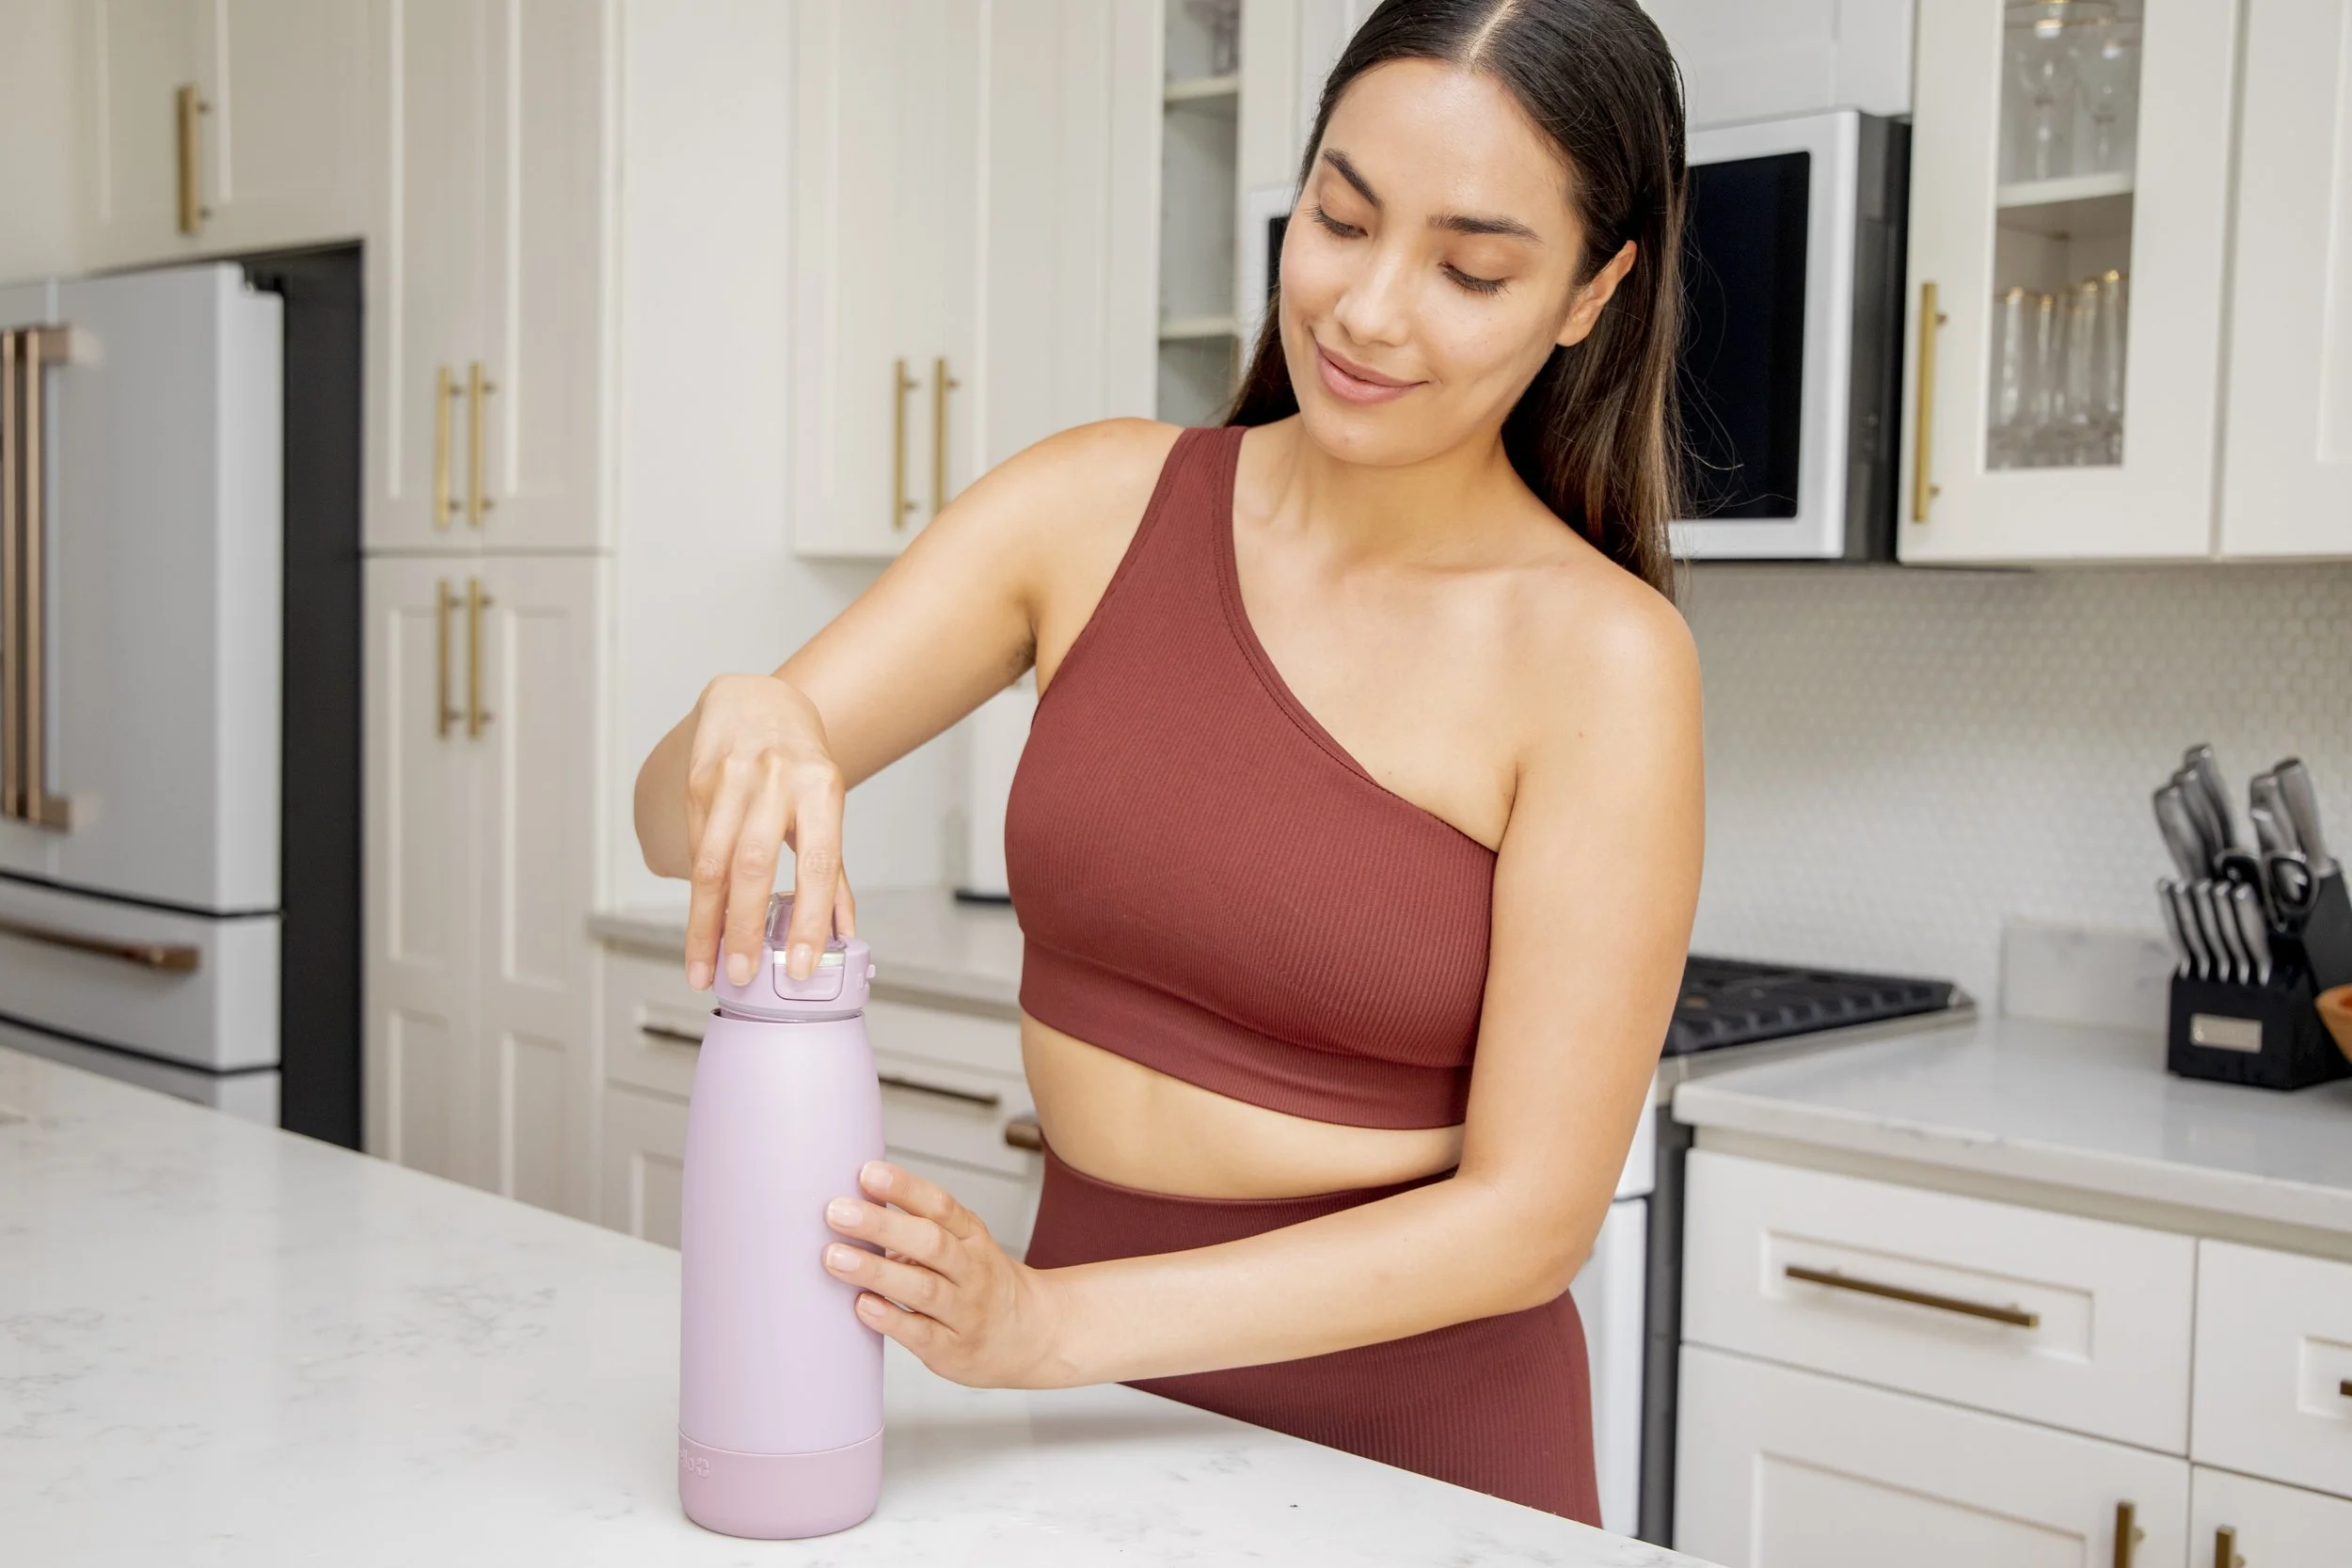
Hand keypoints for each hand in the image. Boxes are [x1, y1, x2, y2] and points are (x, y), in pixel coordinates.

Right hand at [681, 673, 855, 988]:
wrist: (755, 700)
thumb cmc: (798, 759)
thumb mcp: (828, 805)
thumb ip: (834, 870)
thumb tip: (843, 932)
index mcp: (820, 787)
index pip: (819, 863)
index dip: (811, 918)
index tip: (802, 964)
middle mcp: (775, 780)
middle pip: (753, 865)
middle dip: (744, 928)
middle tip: (741, 974)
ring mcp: (730, 779)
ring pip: (711, 864)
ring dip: (707, 924)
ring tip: (707, 967)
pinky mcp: (696, 784)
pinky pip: (695, 850)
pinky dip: (698, 896)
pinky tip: (700, 926)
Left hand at [823, 1161, 1069, 1388]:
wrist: (1031, 1334)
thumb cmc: (980, 1283)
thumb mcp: (961, 1245)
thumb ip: (917, 1228)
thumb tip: (854, 1210)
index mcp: (971, 1236)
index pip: (940, 1205)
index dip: (904, 1187)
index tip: (868, 1172)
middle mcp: (972, 1270)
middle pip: (930, 1242)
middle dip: (881, 1225)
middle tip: (837, 1212)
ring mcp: (965, 1311)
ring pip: (923, 1288)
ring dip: (876, 1271)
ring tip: (836, 1257)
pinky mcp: (953, 1350)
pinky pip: (921, 1333)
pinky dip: (890, 1318)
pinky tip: (862, 1305)